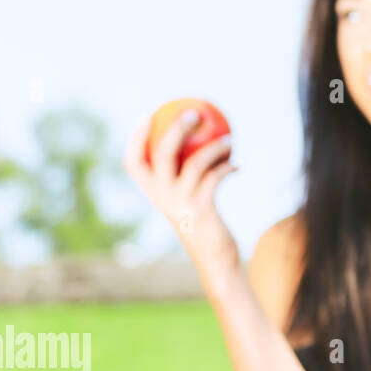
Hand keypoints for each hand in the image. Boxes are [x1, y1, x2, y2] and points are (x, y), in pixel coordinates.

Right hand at [123, 106, 239, 274]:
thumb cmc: (203, 225)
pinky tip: (237, 164)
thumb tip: (196, 144)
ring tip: (230, 140)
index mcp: (152, 194)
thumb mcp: (188, 201)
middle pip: (162, 153)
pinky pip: (215, 176)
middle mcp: (161, 197)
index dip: (136, 138)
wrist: (214, 257)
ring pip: (195, 162)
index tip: (148, 114)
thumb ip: (186, 179)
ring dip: (215, 147)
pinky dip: (227, 166)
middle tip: (195, 113)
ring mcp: (180, 203)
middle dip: (176, 128)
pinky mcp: (201, 208)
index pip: (133, 163)